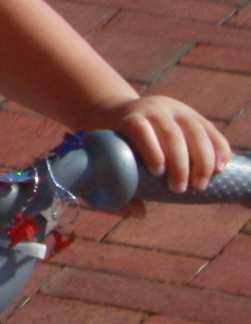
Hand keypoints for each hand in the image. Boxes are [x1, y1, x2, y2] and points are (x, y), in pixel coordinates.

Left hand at [99, 93, 231, 193]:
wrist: (119, 114)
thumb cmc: (112, 146)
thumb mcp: (104, 162)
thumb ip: (116, 190)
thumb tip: (141, 214)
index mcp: (128, 118)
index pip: (139, 129)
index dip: (150, 150)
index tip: (158, 173)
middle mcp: (153, 109)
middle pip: (171, 133)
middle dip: (180, 163)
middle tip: (179, 189)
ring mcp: (175, 110)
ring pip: (195, 131)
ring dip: (203, 160)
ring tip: (200, 185)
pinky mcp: (192, 115)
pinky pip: (210, 130)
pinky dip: (219, 149)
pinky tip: (219, 169)